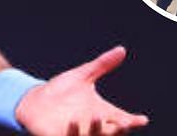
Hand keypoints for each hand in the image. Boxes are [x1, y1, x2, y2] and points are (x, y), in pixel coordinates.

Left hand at [15, 46, 148, 135]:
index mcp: (101, 113)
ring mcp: (78, 133)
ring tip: (97, 117)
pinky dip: (74, 133)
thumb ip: (102, 65)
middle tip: (125, 123)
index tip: (142, 120)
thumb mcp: (82, 76)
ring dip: (97, 131)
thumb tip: (122, 49)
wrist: (34, 101)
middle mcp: (92, 127)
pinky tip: (72, 122)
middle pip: (111, 133)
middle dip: (119, 130)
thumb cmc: (60, 90)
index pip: (121, 120)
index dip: (133, 122)